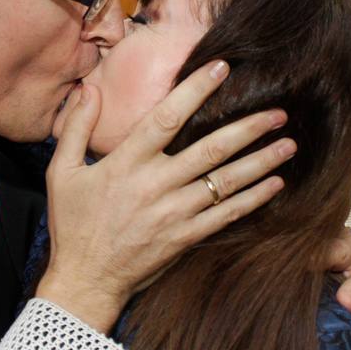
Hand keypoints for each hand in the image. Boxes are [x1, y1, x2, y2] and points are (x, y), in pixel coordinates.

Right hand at [37, 61, 295, 332]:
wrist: (85, 281)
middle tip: (279, 112)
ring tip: (289, 144)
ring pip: (225, 182)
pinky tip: (275, 184)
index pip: (166, 118)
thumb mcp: (61, 173)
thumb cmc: (72, 225)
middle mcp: (154, 185)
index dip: (195, 91)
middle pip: (210, 149)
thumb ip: (75, 127)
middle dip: (248, 128)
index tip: (221, 69)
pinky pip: (226, 215)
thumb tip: (89, 88)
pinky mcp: (184, 238)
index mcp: (126, 163)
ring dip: (261, 162)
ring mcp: (173, 214)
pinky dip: (253, 199)